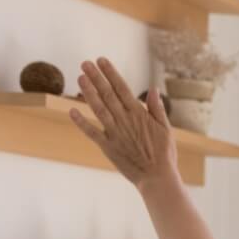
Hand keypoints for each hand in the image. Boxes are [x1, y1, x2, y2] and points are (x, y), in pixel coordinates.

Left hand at [69, 58, 177, 188]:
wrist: (157, 178)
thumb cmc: (164, 155)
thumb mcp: (166, 129)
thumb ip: (157, 109)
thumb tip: (153, 89)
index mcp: (139, 114)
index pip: (122, 88)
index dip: (111, 73)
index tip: (101, 60)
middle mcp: (125, 120)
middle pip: (107, 94)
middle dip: (96, 77)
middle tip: (85, 63)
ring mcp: (115, 133)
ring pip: (98, 109)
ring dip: (88, 93)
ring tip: (80, 78)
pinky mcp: (108, 147)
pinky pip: (92, 133)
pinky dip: (81, 122)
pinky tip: (72, 110)